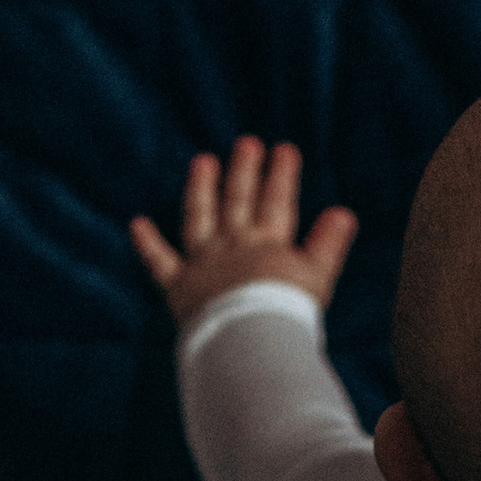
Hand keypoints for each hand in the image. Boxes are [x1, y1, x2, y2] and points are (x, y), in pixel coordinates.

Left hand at [130, 134, 359, 326]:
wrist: (247, 338)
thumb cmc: (287, 314)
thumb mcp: (317, 278)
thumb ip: (328, 245)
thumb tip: (344, 213)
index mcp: (267, 243)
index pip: (277, 202)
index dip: (281, 175)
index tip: (284, 149)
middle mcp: (233, 245)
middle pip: (238, 201)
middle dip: (244, 170)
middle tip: (246, 142)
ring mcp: (203, 262)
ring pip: (199, 217)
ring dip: (201, 188)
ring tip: (202, 160)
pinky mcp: (179, 286)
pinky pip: (159, 261)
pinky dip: (147, 243)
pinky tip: (136, 223)